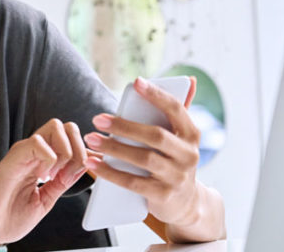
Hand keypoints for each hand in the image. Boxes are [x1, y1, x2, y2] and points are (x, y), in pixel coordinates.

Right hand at [0, 119, 87, 247]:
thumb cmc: (6, 218)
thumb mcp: (45, 200)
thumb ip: (62, 183)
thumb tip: (83, 167)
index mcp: (42, 161)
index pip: (70, 139)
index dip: (84, 153)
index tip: (80, 175)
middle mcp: (34, 152)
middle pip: (67, 126)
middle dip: (79, 148)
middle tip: (68, 174)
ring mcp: (24, 152)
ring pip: (56, 127)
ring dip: (65, 152)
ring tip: (54, 175)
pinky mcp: (14, 156)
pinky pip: (39, 143)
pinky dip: (49, 160)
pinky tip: (41, 177)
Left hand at [83, 76, 201, 225]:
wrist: (185, 204)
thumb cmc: (174, 161)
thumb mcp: (180, 139)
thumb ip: (178, 112)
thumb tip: (189, 79)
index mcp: (192, 135)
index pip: (176, 109)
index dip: (157, 95)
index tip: (136, 82)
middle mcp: (189, 155)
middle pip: (155, 136)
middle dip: (124, 126)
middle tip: (98, 119)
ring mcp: (177, 177)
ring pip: (143, 158)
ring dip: (113, 147)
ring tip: (91, 139)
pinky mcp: (163, 196)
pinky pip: (133, 183)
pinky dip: (110, 173)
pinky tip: (93, 164)